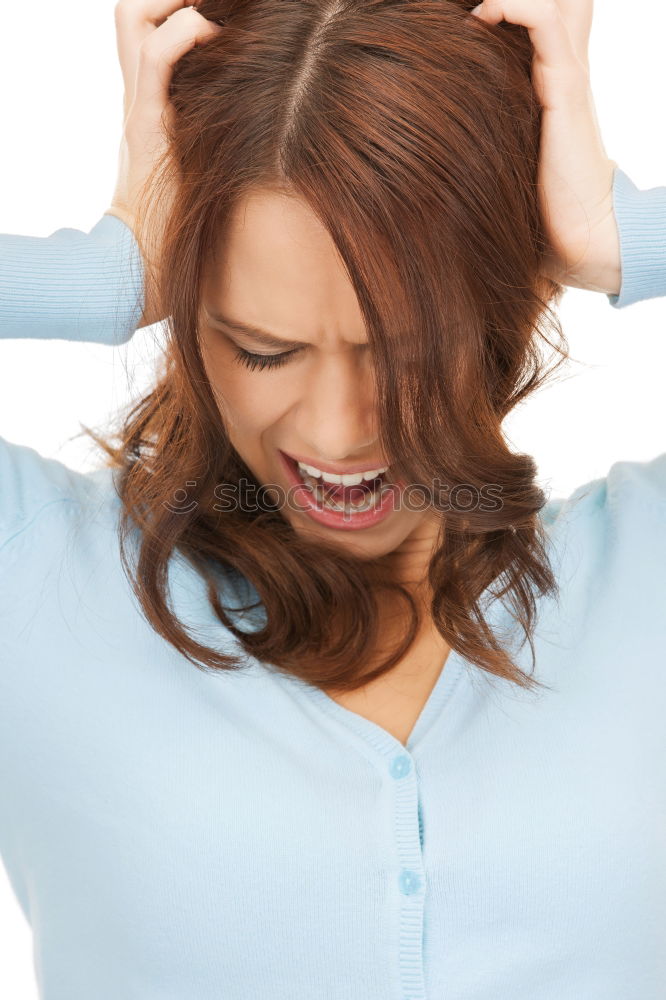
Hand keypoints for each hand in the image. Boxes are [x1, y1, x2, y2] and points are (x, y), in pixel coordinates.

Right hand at [106, 0, 221, 326]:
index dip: (180, 12)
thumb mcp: (204, 167)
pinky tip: (218, 38)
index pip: (151, 28)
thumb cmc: (185, 225)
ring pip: (136, 17)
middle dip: (170, 0)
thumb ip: (219, 139)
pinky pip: (157, 56)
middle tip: (213, 11)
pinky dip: (185, 34)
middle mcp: (141, 95)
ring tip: (217, 18)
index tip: (227, 20)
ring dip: (175, 6)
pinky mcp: (147, 123)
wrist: (144, 263)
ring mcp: (141, 105)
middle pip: (133, 12)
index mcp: (151, 102)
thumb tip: (282, 124)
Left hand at [472, 0, 620, 295]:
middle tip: (464, 6)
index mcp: (549, 82)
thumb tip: (411, 151)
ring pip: (552, 1)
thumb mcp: (500, 161)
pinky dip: (515, 6)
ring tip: (471, 7)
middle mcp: (560, 69)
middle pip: (554, 2)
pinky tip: (483, 14)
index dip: (503, 6)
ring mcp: (565, 75)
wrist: (578, 239)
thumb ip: (477, 141)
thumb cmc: (534, 211)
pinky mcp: (564, 90)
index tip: (449, 18)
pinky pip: (546, 24)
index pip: (536, 19)